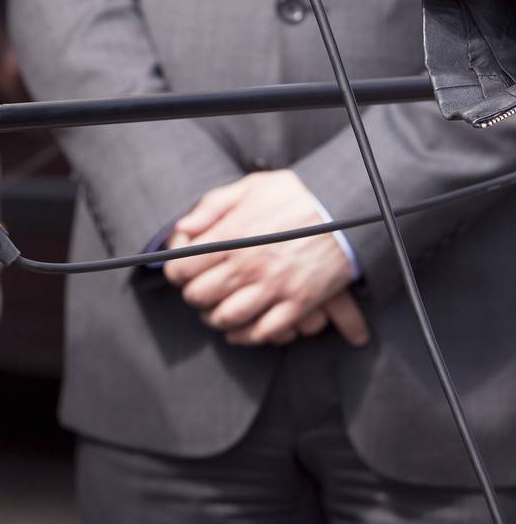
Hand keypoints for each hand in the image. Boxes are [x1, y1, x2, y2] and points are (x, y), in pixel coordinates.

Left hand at [163, 170, 368, 347]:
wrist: (347, 207)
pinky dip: (249, 336)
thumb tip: (183, 227)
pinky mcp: (300, 301)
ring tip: (216, 313)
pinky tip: (241, 330)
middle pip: (201, 296)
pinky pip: (266, 331)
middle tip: (198, 293)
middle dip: (194, 297)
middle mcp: (248, 264)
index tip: (182, 272)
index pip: (184, 269)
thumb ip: (212, 206)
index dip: (177, 273)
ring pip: (229, 317)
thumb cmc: (296, 194)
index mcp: (231, 236)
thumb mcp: (251, 187)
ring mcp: (275, 285)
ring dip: (216, 319)